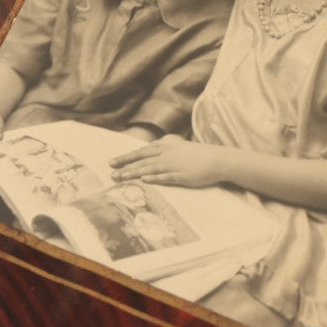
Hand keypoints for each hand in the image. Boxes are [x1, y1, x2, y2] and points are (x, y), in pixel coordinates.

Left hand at [110, 135, 235, 187]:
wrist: (216, 159)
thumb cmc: (196, 154)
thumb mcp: (178, 146)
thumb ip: (165, 146)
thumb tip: (154, 146)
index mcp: (164, 146)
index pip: (141, 152)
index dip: (126, 157)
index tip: (112, 162)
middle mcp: (166, 154)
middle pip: (142, 160)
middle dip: (125, 166)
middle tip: (111, 172)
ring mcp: (173, 165)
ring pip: (149, 169)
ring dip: (134, 174)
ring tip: (120, 178)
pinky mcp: (181, 175)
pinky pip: (165, 177)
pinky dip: (154, 178)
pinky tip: (144, 180)